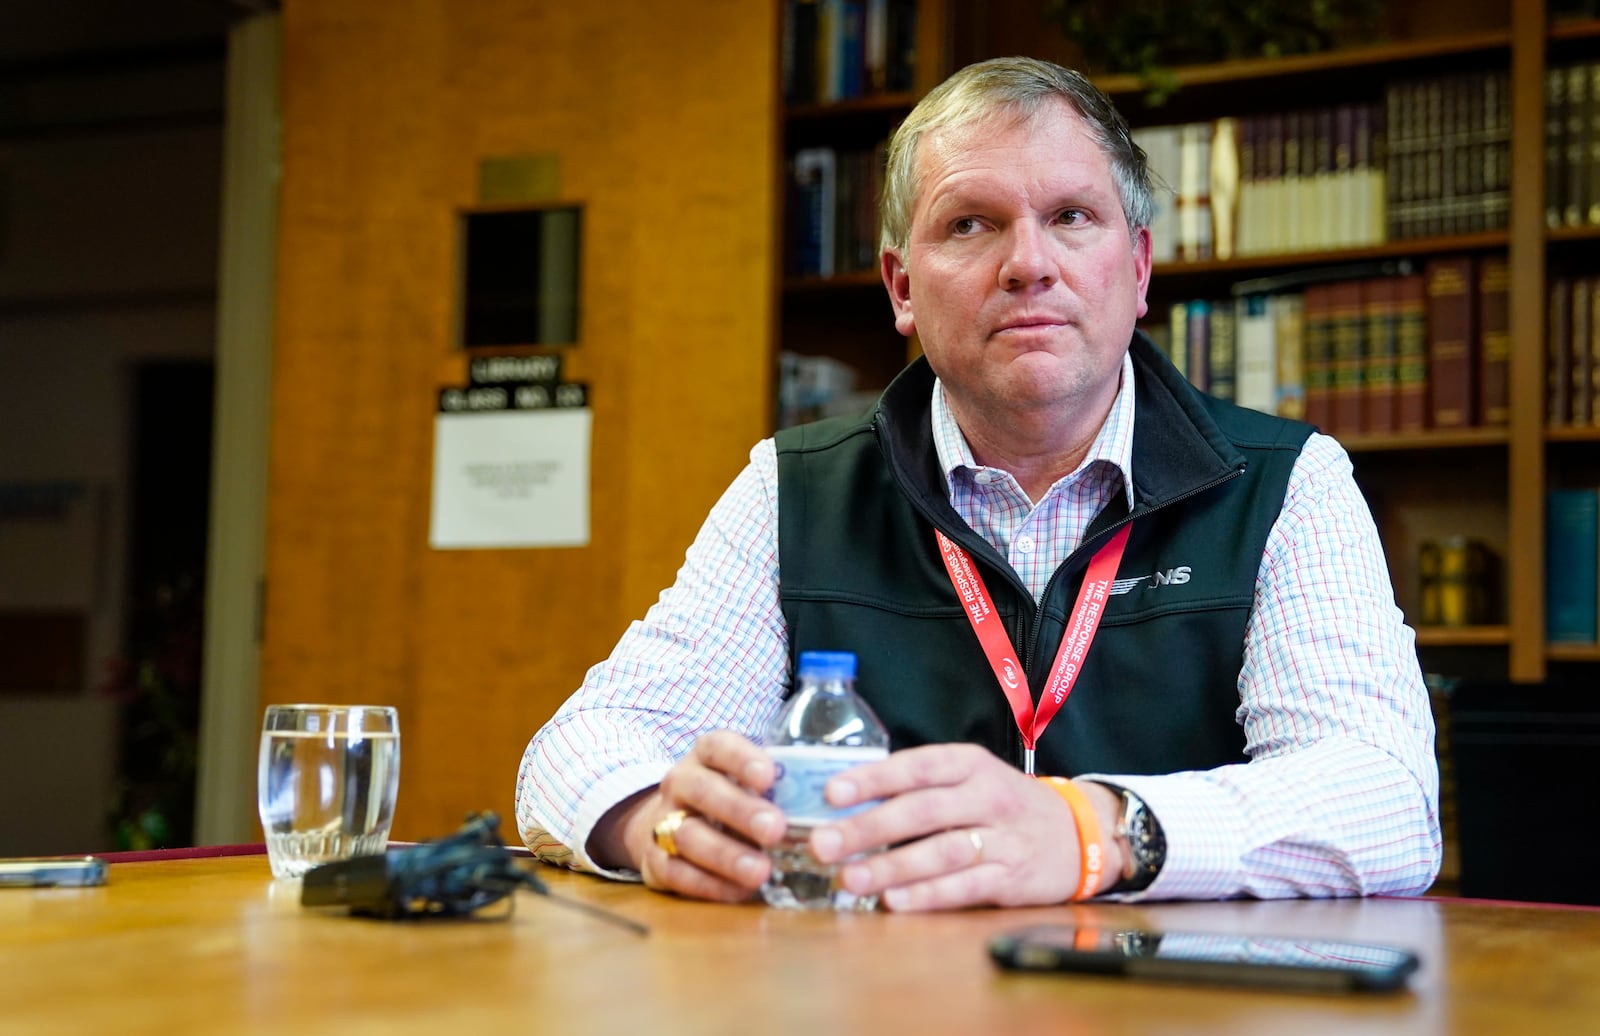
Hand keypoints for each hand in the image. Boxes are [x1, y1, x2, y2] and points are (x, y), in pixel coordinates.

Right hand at [591, 731, 786, 902]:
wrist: (670, 824)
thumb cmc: (729, 799)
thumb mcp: (749, 784)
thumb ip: (779, 791)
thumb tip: (828, 809)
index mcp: (706, 756)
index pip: (718, 746)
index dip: (742, 758)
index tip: (769, 776)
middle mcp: (680, 783)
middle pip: (703, 790)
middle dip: (739, 810)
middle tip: (775, 829)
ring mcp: (663, 821)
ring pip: (688, 835)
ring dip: (725, 855)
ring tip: (760, 871)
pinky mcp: (654, 861)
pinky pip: (677, 873)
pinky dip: (710, 884)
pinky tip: (740, 891)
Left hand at [806, 743, 1123, 911]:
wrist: (1080, 832)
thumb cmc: (1004, 804)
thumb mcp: (970, 779)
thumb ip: (919, 787)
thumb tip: (846, 803)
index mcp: (970, 764)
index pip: (916, 767)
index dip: (872, 779)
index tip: (831, 793)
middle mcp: (988, 796)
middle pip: (922, 810)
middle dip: (868, 828)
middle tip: (824, 844)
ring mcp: (1004, 838)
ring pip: (942, 851)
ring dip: (892, 867)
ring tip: (850, 879)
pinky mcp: (1013, 877)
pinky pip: (966, 886)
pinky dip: (928, 895)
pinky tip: (894, 902)